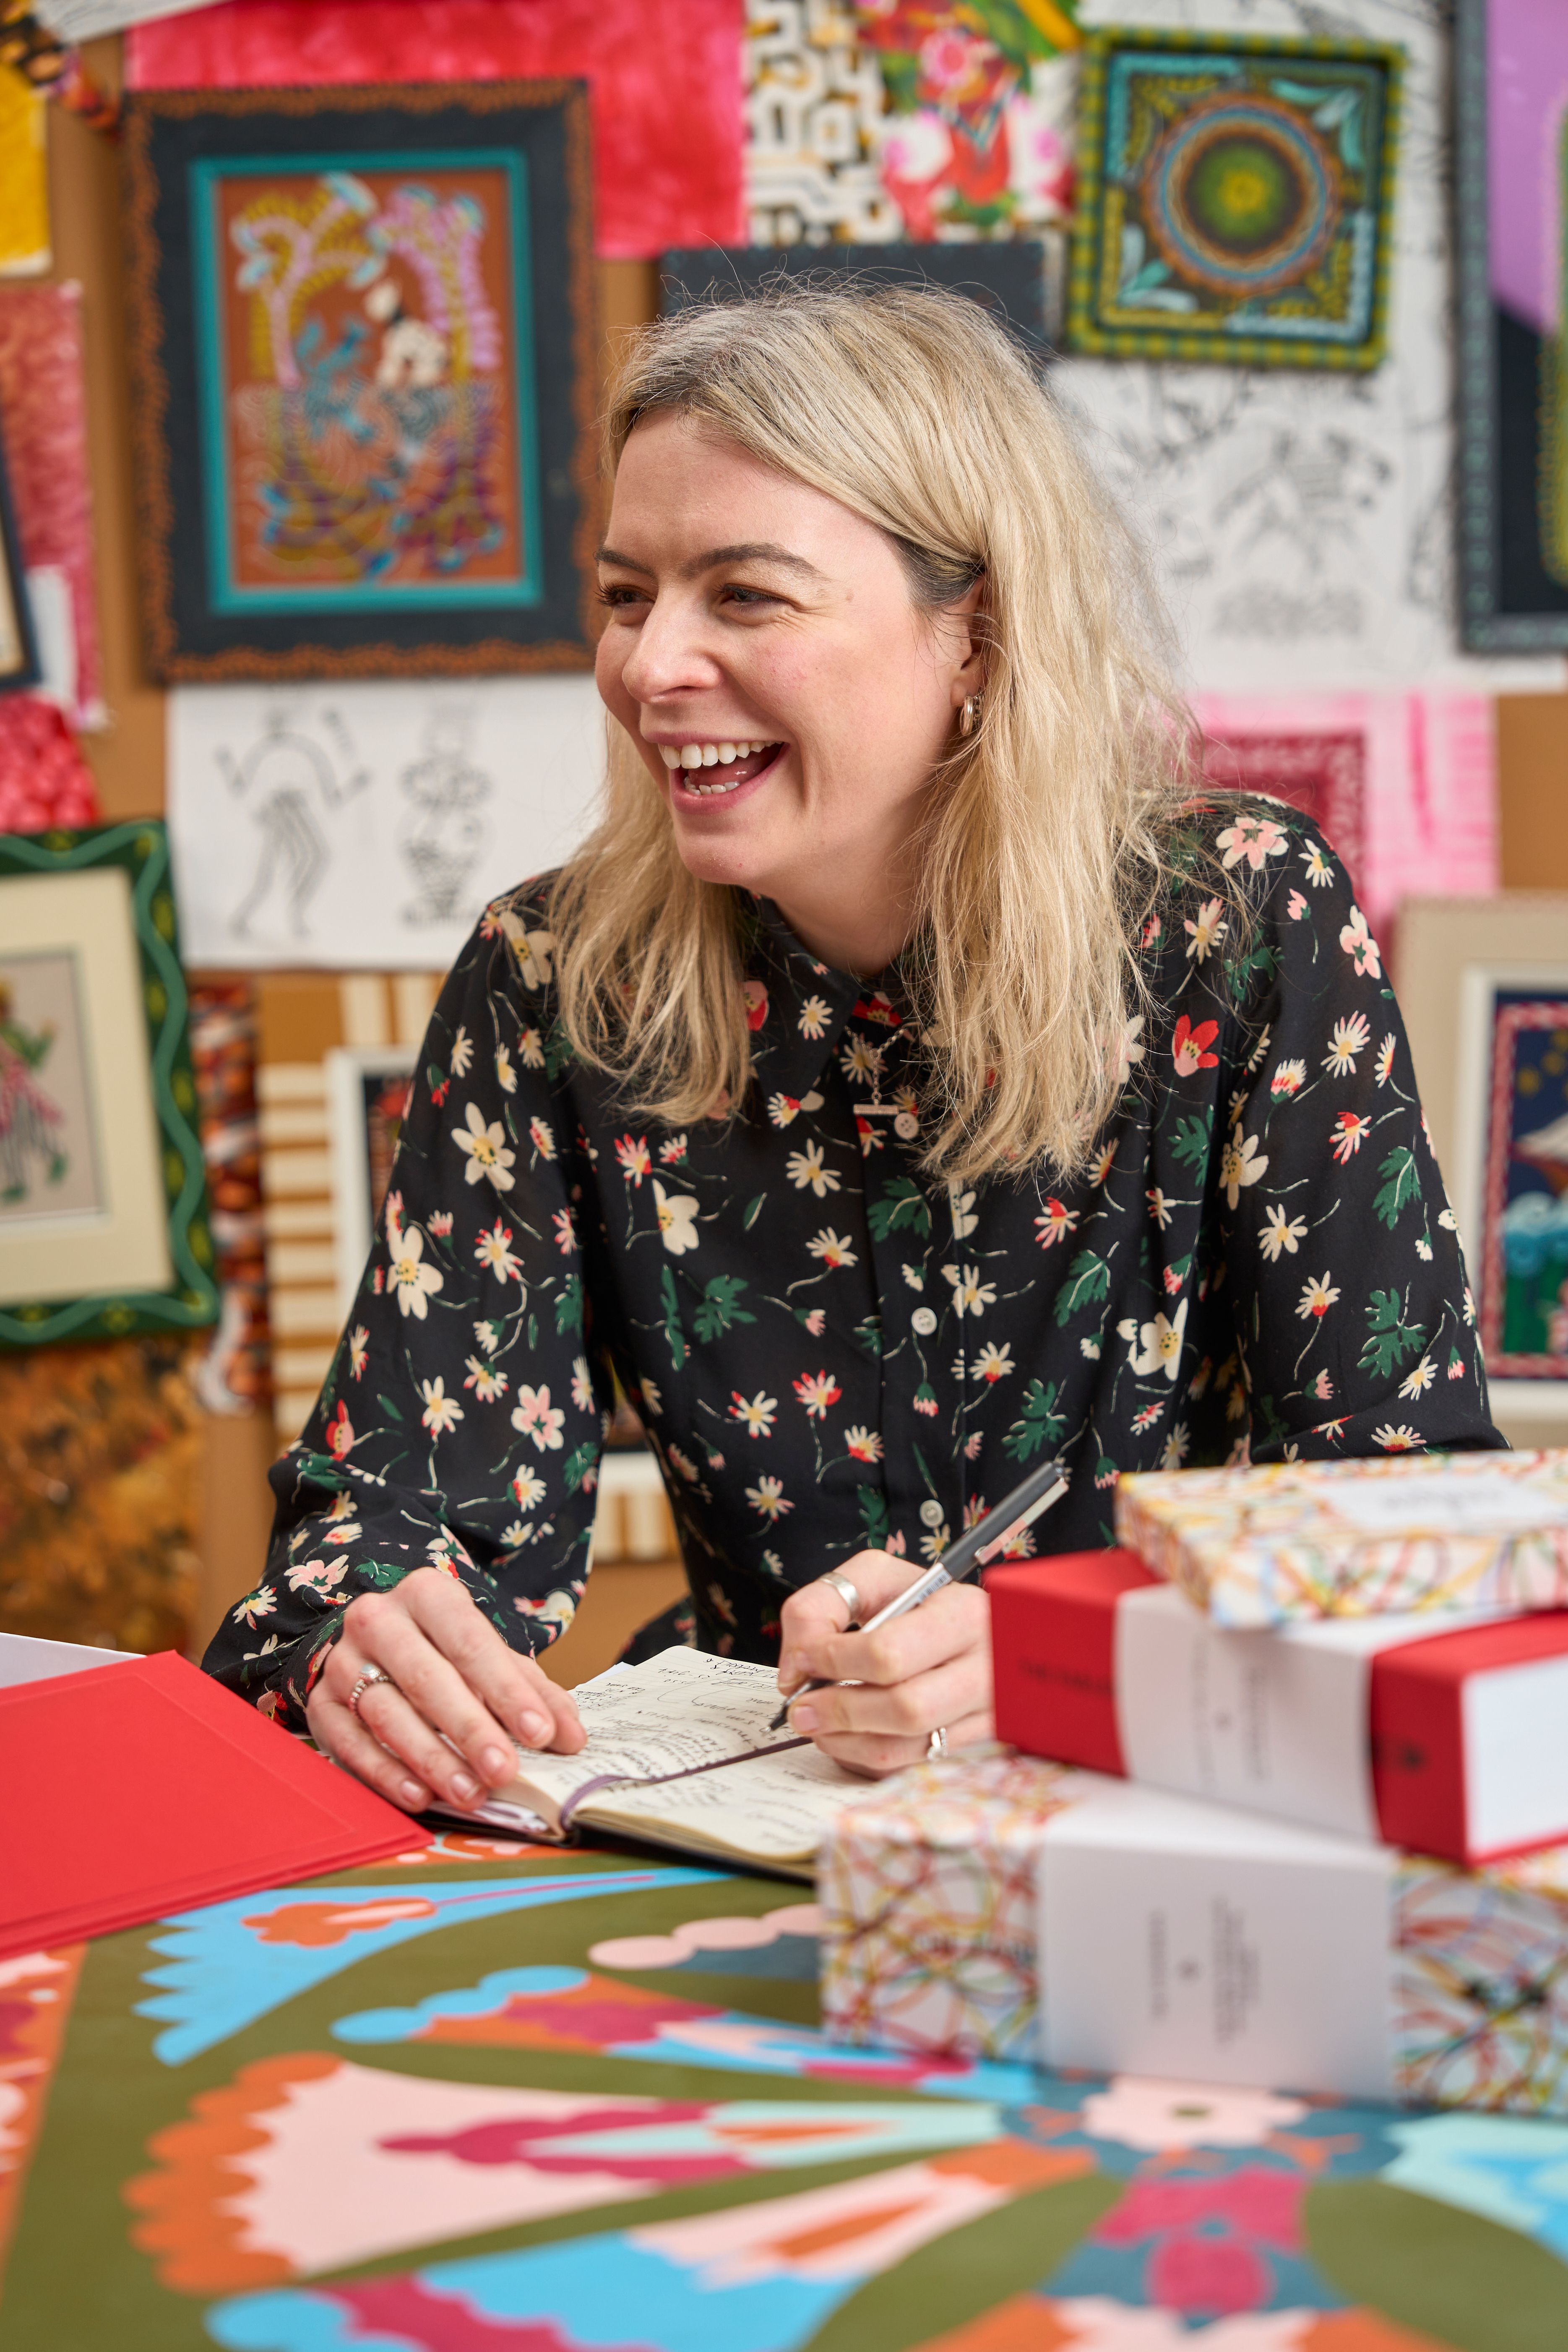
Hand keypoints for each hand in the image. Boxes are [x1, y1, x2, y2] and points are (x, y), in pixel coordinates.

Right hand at [306, 1567, 585, 1813]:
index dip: (506, 1689)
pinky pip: (349, 1742)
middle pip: (425, 1677)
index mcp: (427, 1594)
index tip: (540, 1732)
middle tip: (504, 1771)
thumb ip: (535, 1695)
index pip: (470, 1641)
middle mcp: (378, 1619)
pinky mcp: (320, 1703)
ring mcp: (343, 1660)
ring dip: (431, 1758)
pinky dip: (385, 1772)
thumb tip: (572, 1737)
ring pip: (386, 1711)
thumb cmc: (448, 1652)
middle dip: (469, 1728)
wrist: (380, 1642)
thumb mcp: (494, 1660)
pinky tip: (420, 1796)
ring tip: (470, 1793)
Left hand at [775, 1548, 991, 1777]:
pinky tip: (846, 1734)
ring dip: (845, 1740)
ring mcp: (987, 1714)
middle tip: (801, 1706)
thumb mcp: (871, 1578)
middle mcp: (987, 1668)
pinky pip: (908, 1766)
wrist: (965, 1627)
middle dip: (839, 1710)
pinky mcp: (974, 1746)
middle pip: (905, 1708)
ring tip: (816, 1721)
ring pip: (906, 1747)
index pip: (889, 1653)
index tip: (804, 1659)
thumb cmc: (915, 1601)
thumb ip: (820, 1606)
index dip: (834, 1661)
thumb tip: (796, 1670)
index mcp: (963, 1614)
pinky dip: (864, 1756)